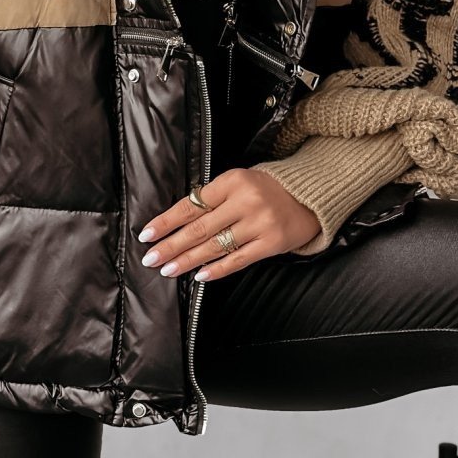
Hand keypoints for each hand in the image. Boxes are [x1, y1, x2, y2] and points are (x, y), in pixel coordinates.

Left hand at [136, 167, 321, 281]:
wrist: (309, 195)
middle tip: (151, 258)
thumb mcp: (237, 182)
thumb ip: (212, 199)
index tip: (147, 234)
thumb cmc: (265, 189)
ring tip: (168, 269)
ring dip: (188, 260)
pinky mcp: (271, 243)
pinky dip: (217, 269)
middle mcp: (245, 201)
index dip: (167, 221)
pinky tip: (199, 276)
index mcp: (232, 181)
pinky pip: (238, 259)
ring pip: (215, 246)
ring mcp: (259, 223)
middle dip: (171, 245)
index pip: (191, 204)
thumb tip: (175, 224)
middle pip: (199, 228)